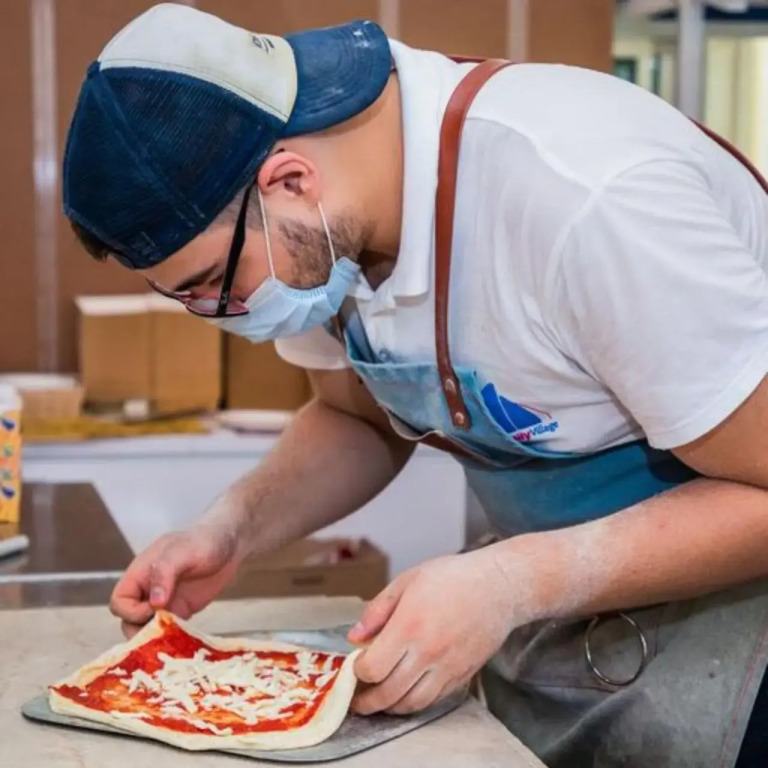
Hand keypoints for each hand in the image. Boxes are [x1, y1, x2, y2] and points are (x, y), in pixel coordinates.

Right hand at [110, 524, 240, 637]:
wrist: (230, 544)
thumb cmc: (204, 541)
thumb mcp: (183, 550)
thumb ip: (166, 572)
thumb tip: (154, 602)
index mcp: (141, 574)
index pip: (119, 601)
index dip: (130, 611)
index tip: (154, 608)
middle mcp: (148, 591)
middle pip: (129, 621)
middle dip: (140, 631)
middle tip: (163, 632)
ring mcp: (165, 603)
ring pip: (147, 629)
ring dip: (157, 638)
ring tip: (174, 640)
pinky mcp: (181, 611)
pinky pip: (169, 631)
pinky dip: (173, 639)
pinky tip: (185, 644)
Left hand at [348, 547, 524, 715]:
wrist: (498, 587)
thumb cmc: (453, 577)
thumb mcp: (408, 580)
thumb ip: (377, 610)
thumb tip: (355, 637)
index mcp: (409, 625)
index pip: (373, 668)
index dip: (357, 673)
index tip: (354, 667)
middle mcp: (428, 651)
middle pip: (389, 693)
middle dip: (367, 701)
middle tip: (357, 699)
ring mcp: (447, 667)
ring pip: (411, 703)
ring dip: (390, 708)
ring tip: (378, 701)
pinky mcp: (462, 675)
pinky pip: (433, 700)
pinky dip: (415, 703)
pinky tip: (405, 694)